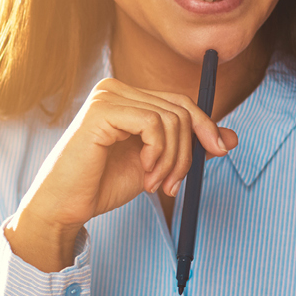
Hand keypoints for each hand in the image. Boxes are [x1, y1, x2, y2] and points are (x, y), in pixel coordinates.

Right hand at [5, 78, 237, 271]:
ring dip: (172, 159)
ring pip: (170, 118)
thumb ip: (188, 148)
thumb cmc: (102, 185)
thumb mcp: (156, 165)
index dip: (205, 125)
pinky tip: (144, 172)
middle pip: (179, 108)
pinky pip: (153, 123)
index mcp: (127, 98)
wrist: (66, 207)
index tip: (218, 151)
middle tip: (174, 185)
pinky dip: (158, 153)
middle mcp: (116, 89)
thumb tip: (230, 138)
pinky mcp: (102, 110)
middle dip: (187, 151)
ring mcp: (107, 96)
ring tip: (156, 184)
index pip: (179, 101)